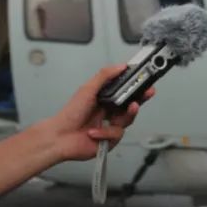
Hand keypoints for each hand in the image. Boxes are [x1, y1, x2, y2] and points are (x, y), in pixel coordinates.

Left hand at [39, 65, 153, 162]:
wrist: (61, 137)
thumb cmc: (70, 114)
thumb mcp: (87, 89)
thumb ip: (104, 76)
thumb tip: (120, 66)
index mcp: (105, 98)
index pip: (125, 90)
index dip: (136, 86)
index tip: (145, 81)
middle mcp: (109, 111)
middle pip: (131, 104)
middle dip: (140, 99)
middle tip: (146, 94)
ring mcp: (111, 125)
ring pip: (128, 120)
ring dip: (125, 116)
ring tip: (120, 115)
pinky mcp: (110, 139)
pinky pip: (117, 134)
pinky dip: (104, 132)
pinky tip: (94, 131)